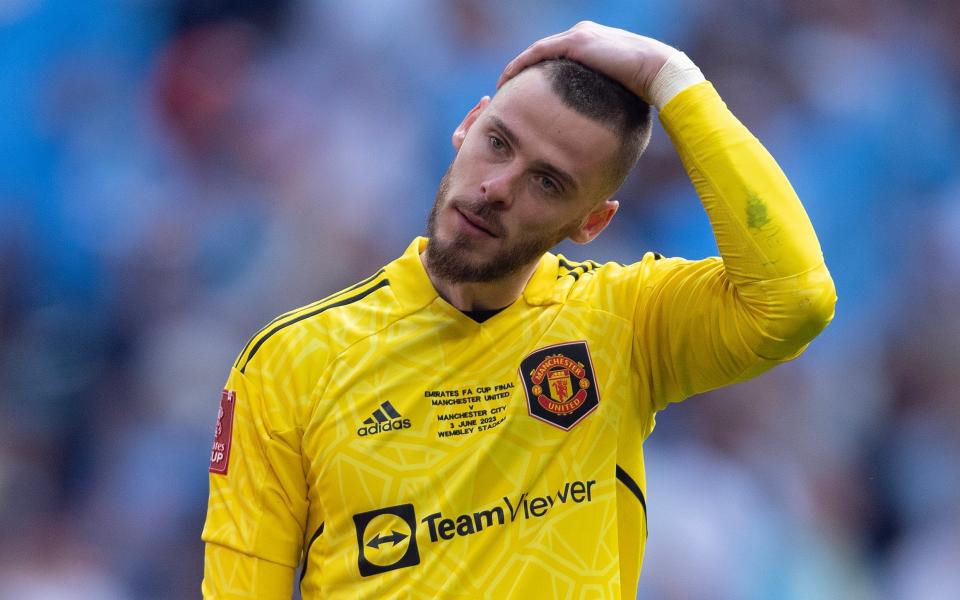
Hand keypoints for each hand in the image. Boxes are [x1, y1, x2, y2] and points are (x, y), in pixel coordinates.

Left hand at [496, 21, 676, 103]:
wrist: (657, 70)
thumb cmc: (644, 87)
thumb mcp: (616, 92)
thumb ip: (602, 98)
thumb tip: (596, 125)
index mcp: (592, 43)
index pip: (556, 57)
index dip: (538, 73)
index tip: (525, 91)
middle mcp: (582, 34)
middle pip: (543, 52)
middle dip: (524, 70)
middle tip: (507, 89)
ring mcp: (578, 36)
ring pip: (537, 51)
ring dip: (517, 68)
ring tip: (502, 85)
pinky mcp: (576, 42)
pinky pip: (538, 53)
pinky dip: (521, 64)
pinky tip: (508, 78)